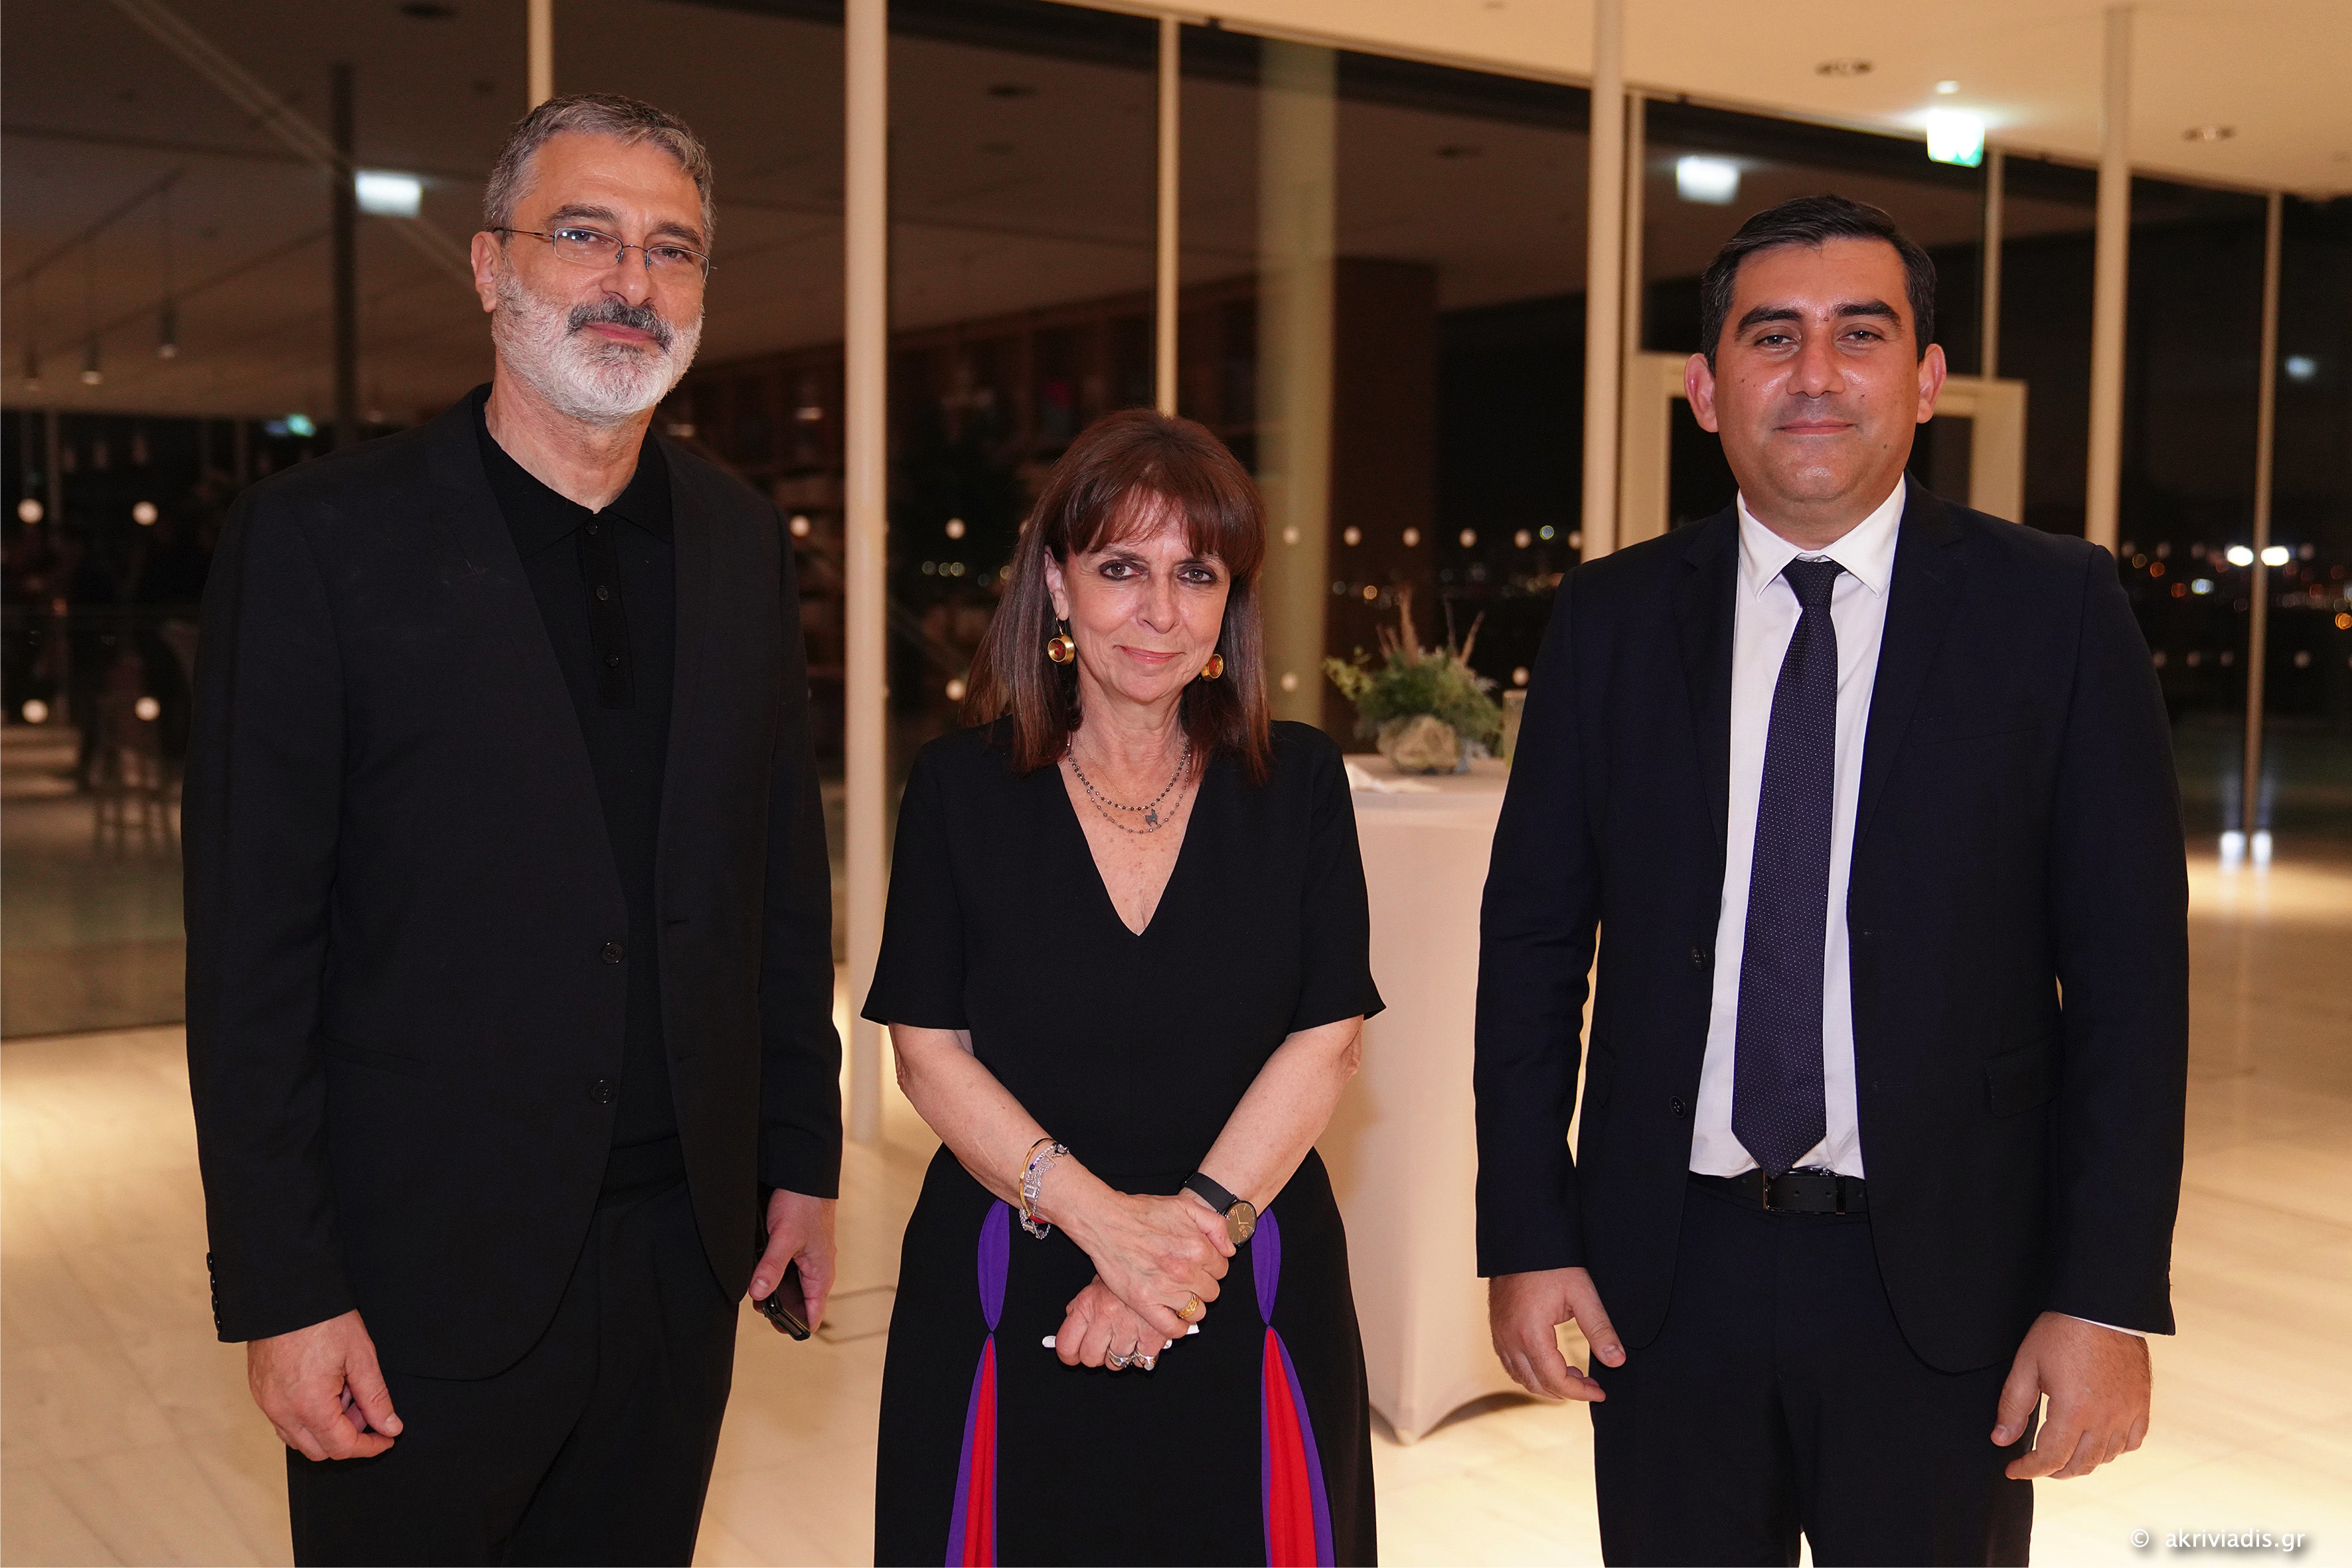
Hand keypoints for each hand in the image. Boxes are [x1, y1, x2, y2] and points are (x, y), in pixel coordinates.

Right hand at [246, 1309, 401, 1460]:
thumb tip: (390, 1428)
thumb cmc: (325, 1319)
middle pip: (319, 1450)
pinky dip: (307, 1416)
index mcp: (309, 1405)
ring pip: (299, 1438)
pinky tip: (325, 1388)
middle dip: (348, 1436)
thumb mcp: (361, 1357)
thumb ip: (376, 1398)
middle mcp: (281, 1411)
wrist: (287, 1293)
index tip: (387, 1438)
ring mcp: (266, 1403)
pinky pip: (284, 1421)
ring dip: (326, 1427)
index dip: (370, 1447)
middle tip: (366, 1408)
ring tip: (346, 1391)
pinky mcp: (259, 1392)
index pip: (342, 1447)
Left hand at [753, 1189, 837, 1332]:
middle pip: (801, 1303)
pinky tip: (762, 1270)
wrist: (805, 1176)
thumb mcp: (784, 1238)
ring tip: (757, 1288)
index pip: (813, 1315)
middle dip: (780, 1309)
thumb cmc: (804, 1204)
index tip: (776, 1327)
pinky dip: (775, 1276)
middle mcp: (818, 1270)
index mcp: (821, 1274)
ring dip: (776, 1291)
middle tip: (758, 1305)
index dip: (795, 1326)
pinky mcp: (800, 1249)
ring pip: (793, 1288)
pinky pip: (789, 1272)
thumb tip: (758, 1294)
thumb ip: (771, 1267)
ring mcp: (809, 1260)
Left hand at [1053, 1277, 1171, 1369]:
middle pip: (1090, 1358)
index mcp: (1088, 1303)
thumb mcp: (1099, 1282)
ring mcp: (1129, 1328)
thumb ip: (1082, 1305)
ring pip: (1116, 1362)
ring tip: (1128, 1337)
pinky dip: (1144, 1355)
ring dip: (1121, 1355)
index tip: (1074, 1356)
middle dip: (1097, 1355)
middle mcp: (1105, 1316)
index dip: (1069, 1355)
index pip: (1066, 1344)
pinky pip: (1142, 1361)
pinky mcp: (1153, 1336)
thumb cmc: (1130, 1270)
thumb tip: (1071, 1321)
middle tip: (1105, 1345)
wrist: (1164, 1260)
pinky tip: (1145, 1340)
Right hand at [1064, 1189, 1231, 1340]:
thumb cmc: (1143, 1212)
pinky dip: (1178, 1328)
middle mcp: (1185, 1271)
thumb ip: (1215, 1225)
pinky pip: (1172, 1328)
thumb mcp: (1185, 1205)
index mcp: (1197, 1247)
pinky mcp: (1144, 1303)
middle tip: (1187, 1278)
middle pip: (1211, 1292)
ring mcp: (1165, 1289)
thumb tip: (1229, 1250)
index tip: (1200, 1264)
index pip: (1222, 1270)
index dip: (1212, 1267)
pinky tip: (1175, 1319)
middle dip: (1203, 1285)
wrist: (1106, 1222)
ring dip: (1192, 1306)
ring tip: (1180, 1296)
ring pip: (1196, 1312)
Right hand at [1488, 1267, 1624, 1401]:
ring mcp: (1499, 1335)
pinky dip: (1530, 1372)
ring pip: (1520, 1377)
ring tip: (1572, 1373)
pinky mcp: (1496, 1329)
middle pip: (1536, 1385)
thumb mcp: (1582, 1294)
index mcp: (1530, 1333)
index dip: (1580, 1392)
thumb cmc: (1551, 1264)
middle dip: (1566, 1391)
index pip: (1555, 1380)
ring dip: (1547, 1383)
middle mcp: (1509, 1339)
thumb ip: (1600, 1329)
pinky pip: (1510, 1364)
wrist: (1521, 1242)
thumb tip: (1616, 1361)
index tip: (1600, 1392)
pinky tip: (1548, 1362)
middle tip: (1590, 1383)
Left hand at [1994, 1312, 2150, 1478]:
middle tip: (2036, 1464)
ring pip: (2107, 1457)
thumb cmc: (2062, 1331)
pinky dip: (2114, 1449)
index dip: (2029, 1469)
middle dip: (2054, 1471)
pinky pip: (2132, 1441)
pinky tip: (2098, 1442)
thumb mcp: (2027, 1364)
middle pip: (2080, 1465)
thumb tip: (2001, 1439)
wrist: (2103, 1306)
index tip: (2013, 1469)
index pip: (2051, 1458)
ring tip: (2063, 1453)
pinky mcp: (2141, 1403)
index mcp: (2074, 1410)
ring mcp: (2127, 1412)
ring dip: (2082, 1462)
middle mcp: (2105, 1418)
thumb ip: (2013, 1405)